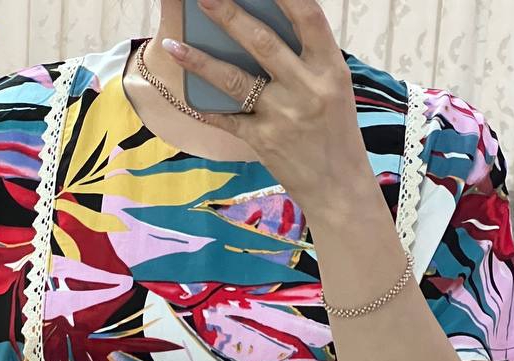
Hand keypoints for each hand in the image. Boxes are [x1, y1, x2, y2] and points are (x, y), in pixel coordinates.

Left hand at [162, 0, 372, 213]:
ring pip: (235, 80)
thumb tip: (261, 30)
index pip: (308, 17)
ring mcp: (283, 116)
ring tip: (173, 44)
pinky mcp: (264, 142)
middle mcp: (307, 89)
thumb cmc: (336, 133)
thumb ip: (306, 61)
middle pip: (262, 43)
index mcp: (331, 69)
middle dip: (229, 15)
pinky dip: (205, 109)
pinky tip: (187, 97)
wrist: (340, 189)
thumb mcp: (334, 90)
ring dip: (200, 61)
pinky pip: (227, 119)